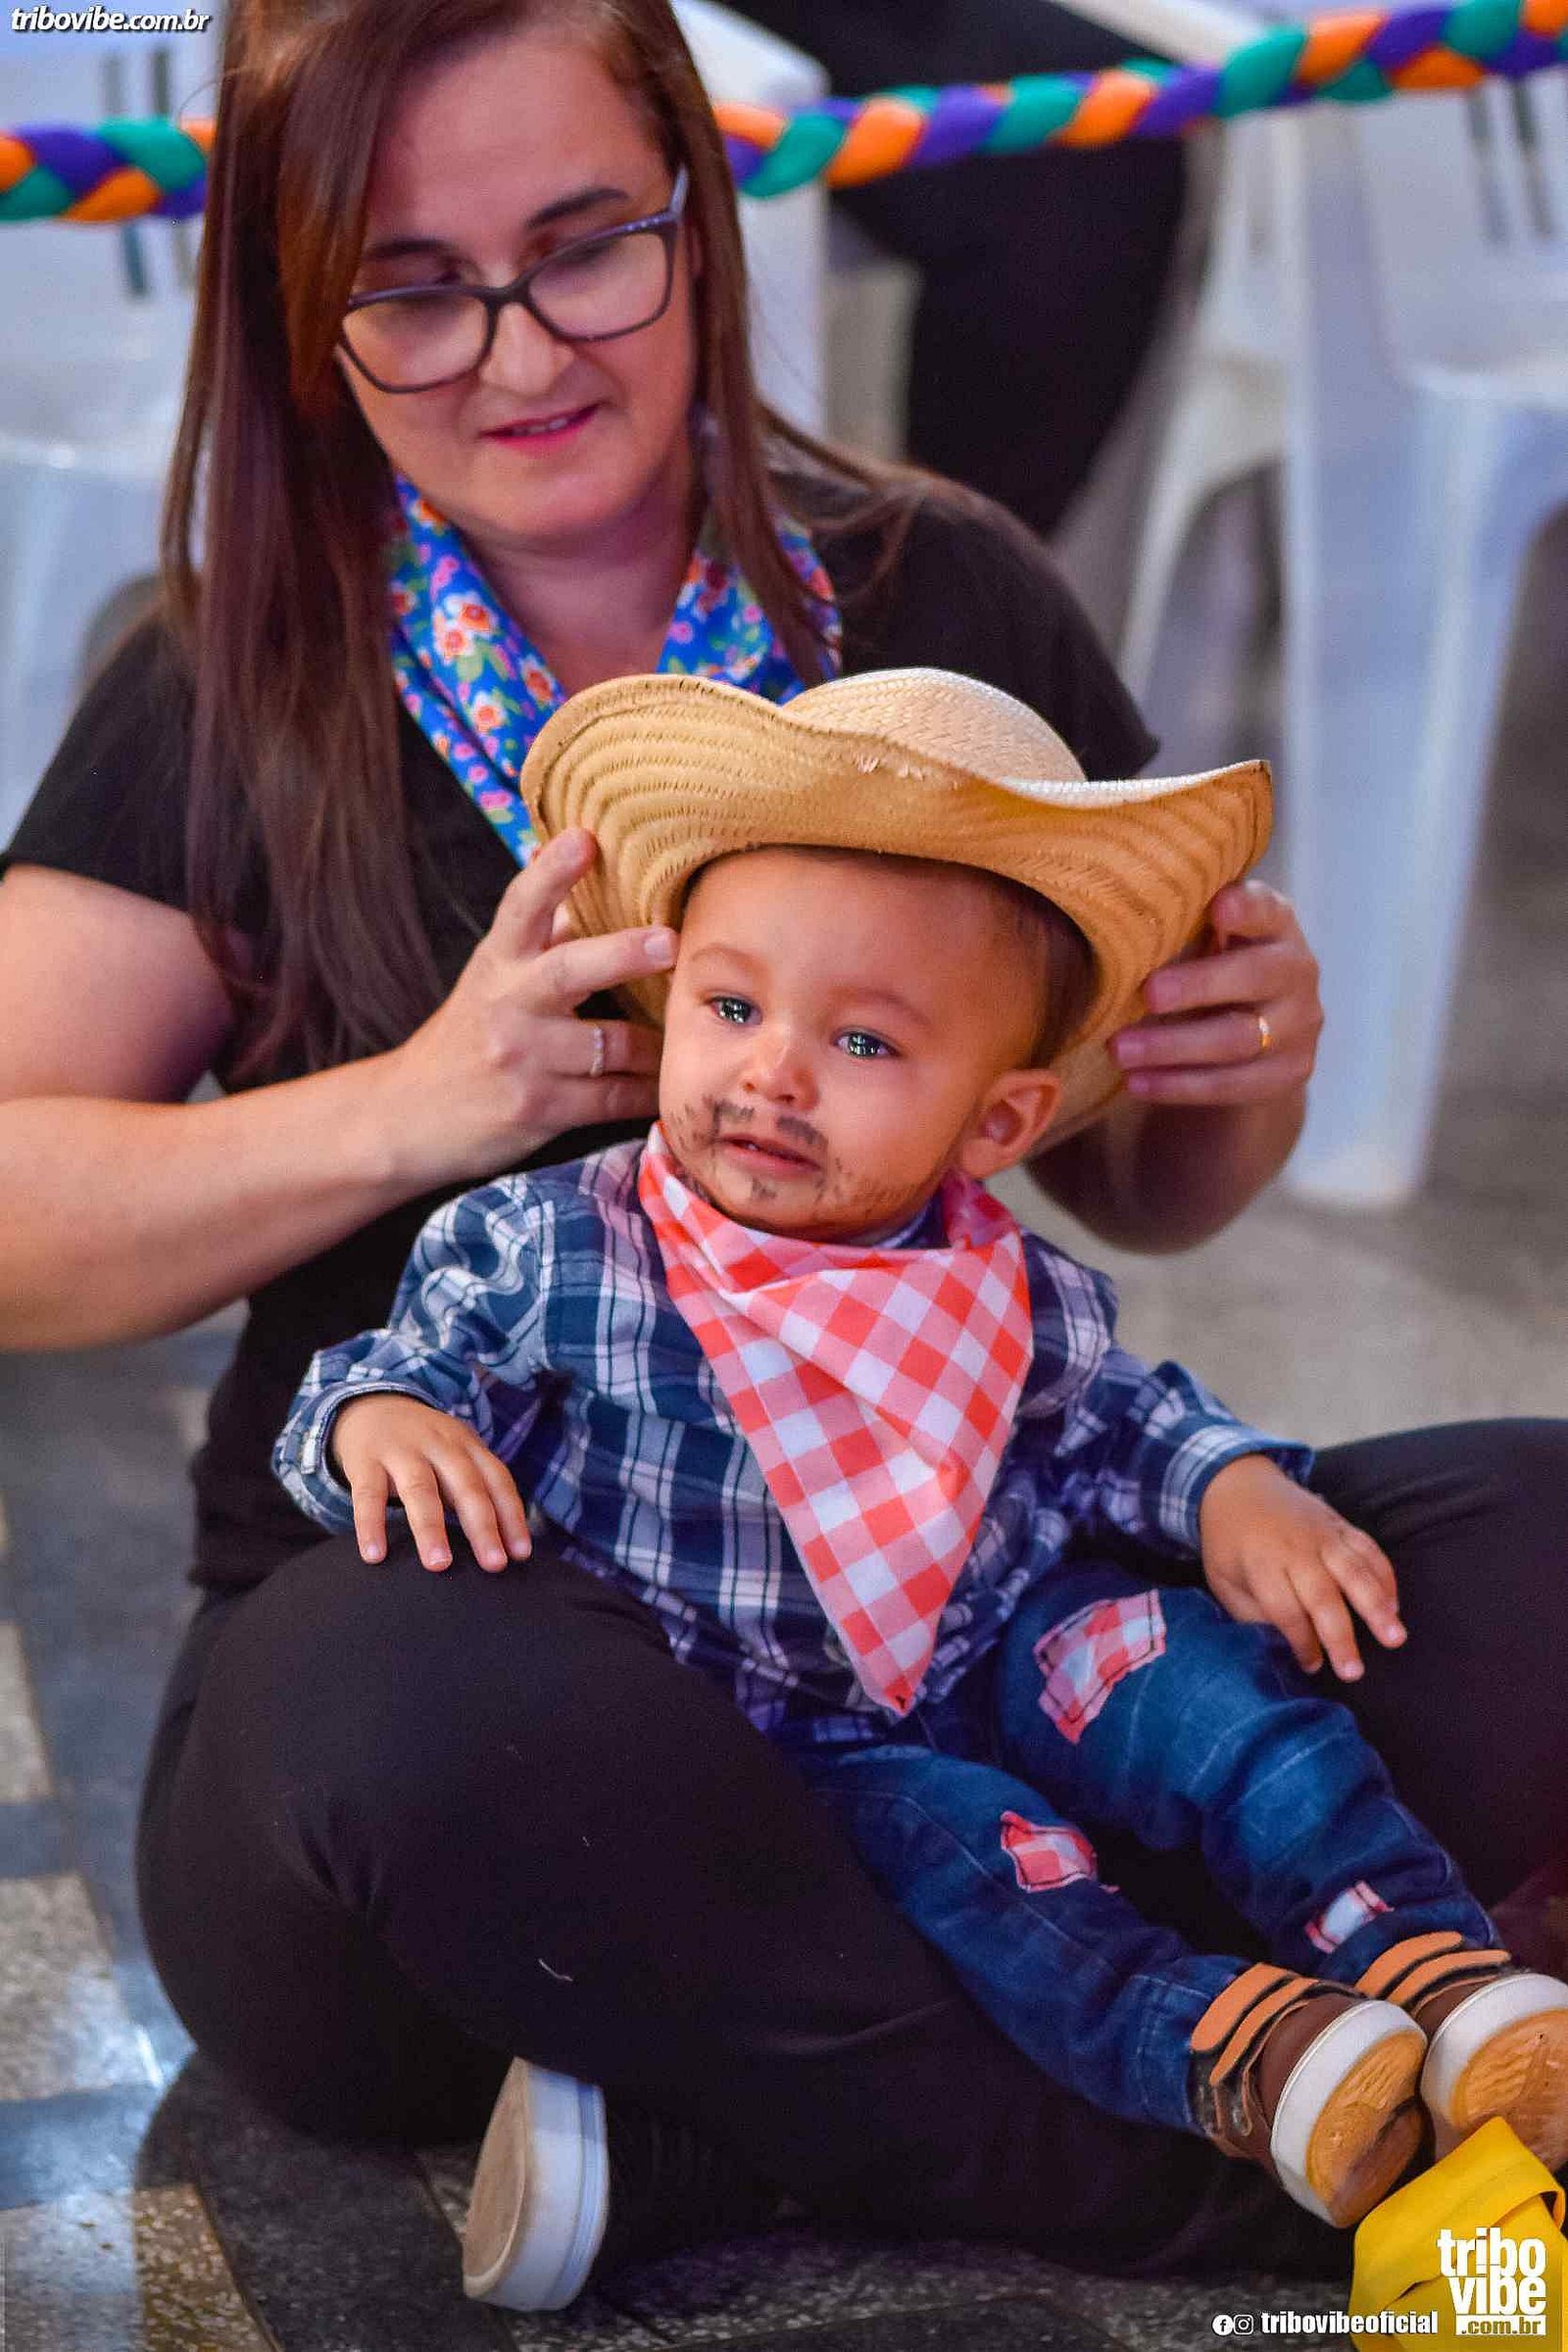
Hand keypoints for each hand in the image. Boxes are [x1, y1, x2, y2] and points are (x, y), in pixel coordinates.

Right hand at [331, 1394, 531, 1572]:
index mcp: (467, 1446)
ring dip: (431, 1528)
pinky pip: (368, 1495)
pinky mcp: (365, 1461)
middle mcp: (439, 1445)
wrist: (371, 1407)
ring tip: (438, 1565)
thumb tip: (504, 1547)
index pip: (497, 1479)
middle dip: (482, 1526)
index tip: (521, 1554)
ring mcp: (401, 1451)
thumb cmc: (423, 1447)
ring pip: (419, 1489)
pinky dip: (371, 1525)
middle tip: (494, 1564)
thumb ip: (476, 1490)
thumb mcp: (455, 1455)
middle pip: (465, 1486)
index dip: (512, 1516)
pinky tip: (375, 1555)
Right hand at [372, 828, 674, 1189]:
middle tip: (670, 940)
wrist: (407, 1117)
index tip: (584, 838)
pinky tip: (666, 1087)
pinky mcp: (537, 1108)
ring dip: (658, 1045)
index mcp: (498, 961)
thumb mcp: (493, 976)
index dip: (553, 873)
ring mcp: (521, 1059)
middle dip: (623, 954)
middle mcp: (507, 1004)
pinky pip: (612, 1098)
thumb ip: (541, 929)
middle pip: (568, 971)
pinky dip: (647, 1092)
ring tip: (688, 1035)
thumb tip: (570, 856)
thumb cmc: (469, 1035)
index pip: (522, 907)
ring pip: (611, 1044)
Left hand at [1110, 880, 1322, 1106]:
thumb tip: (1115, 920)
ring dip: (1172, 1046)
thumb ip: (1180, 926)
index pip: (1267, 909)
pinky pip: (1230, 1084)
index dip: (1247, 908)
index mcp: (1275, 925)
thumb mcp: (1204, 940)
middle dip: (1197, 986)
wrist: (1254, 1038)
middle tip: (1147, 994)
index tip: (1218, 906)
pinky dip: (1178, 1086)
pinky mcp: (1287, 1073)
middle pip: (1254, 976)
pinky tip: (1136, 1083)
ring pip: (1237, 1039)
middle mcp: (1297, 971)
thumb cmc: (1211, 970)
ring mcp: (1299, 1026)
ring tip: (1120, 1050)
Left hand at [1198, 1454, 1406, 1680]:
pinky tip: (1394, 1605)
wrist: (1237, 1484)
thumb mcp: (1223, 1581)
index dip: (1301, 1642)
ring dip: (1377, 1606)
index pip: (1286, 1610)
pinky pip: (1369, 1550)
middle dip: (1340, 1637)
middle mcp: (1295, 1549)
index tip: (1313, 1667)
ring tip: (1395, 1637)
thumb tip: (1285, 1645)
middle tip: (1354, 1672)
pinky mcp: (1340, 1524)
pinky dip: (1385, 1576)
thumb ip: (1252, 1613)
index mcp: (1260, 1564)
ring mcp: (1322, 1534)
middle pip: (1323, 1596)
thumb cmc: (1229, 1544)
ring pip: (1355, 1571)